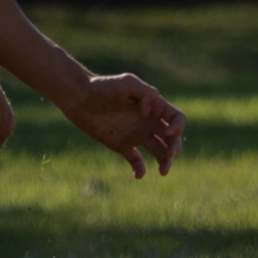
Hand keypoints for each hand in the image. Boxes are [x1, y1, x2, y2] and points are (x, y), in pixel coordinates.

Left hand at [63, 73, 184, 178]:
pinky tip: (139, 174)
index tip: (168, 132)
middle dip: (175, 148)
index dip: (178, 127)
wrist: (78, 98)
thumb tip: (149, 113)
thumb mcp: (128, 82)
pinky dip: (140, 169)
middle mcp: (148, 122)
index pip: (177, 118)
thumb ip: (146, 93)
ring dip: (164, 162)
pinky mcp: (122, 145)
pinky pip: (136, 160)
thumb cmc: (102, 86)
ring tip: (163, 172)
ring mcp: (136, 135)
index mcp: (154, 107)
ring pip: (158, 151)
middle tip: (168, 156)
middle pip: (172, 138)